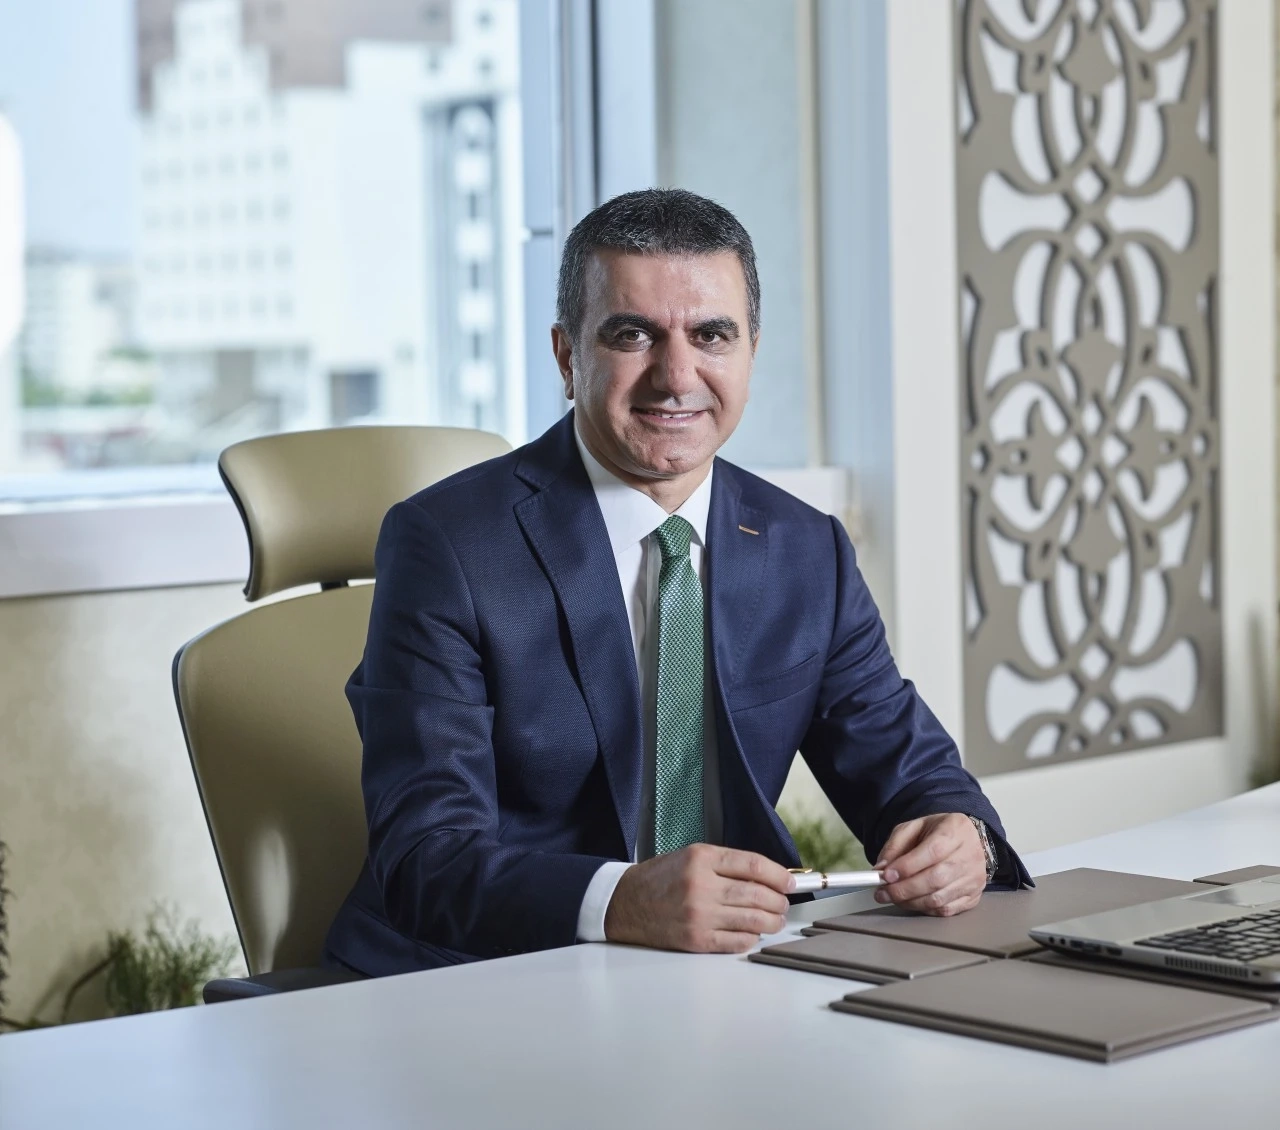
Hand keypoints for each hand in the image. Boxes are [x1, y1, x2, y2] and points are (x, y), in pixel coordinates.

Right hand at [603, 844, 793, 952]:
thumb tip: (766, 877)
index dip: (779, 875)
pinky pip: (737, 942)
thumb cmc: (660, 879)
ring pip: (752, 920)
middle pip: (757, 894)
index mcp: (701, 858)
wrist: (625, 903)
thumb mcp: (690, 857)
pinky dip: (752, 938)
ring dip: (771, 921)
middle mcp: (701, 885)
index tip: (790, 882)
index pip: (753, 864)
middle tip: (783, 903)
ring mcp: (699, 914)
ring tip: (775, 919)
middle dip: (778, 900)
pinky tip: (753, 933)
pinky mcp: (695, 939)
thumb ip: (725, 864)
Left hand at [872, 813, 986, 916]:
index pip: (933, 852)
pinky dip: (925, 909)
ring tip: (893, 898)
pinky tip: (912, 902)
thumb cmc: (939, 832)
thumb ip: (895, 846)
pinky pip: (946, 910)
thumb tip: (881, 869)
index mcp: (955, 831)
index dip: (907, 866)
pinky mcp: (974, 896)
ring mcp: (974, 878)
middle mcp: (970, 855)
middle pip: (936, 879)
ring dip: (910, 902)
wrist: (968, 840)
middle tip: (882, 893)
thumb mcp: (914, 828)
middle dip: (904, 890)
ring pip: (940, 899)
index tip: (886, 876)